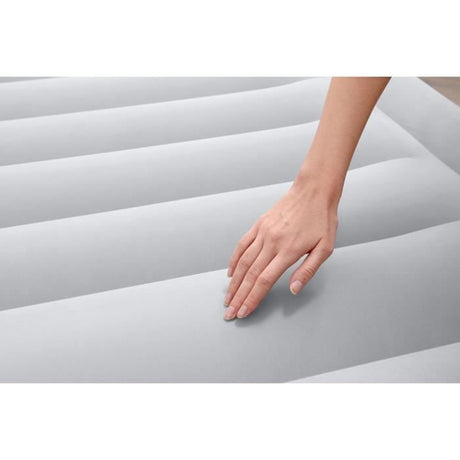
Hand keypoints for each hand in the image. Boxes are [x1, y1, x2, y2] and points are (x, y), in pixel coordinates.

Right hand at [224, 175, 338, 319]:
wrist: (313, 191)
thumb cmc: (322, 219)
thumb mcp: (325, 248)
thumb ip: (308, 270)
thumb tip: (293, 289)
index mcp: (288, 251)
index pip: (265, 281)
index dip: (253, 298)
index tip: (244, 312)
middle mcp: (272, 242)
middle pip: (250, 275)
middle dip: (238, 296)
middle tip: (229, 312)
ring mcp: (263, 233)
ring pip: (243, 262)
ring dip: (233, 283)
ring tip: (227, 297)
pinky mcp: (259, 225)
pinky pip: (242, 245)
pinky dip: (234, 260)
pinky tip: (231, 273)